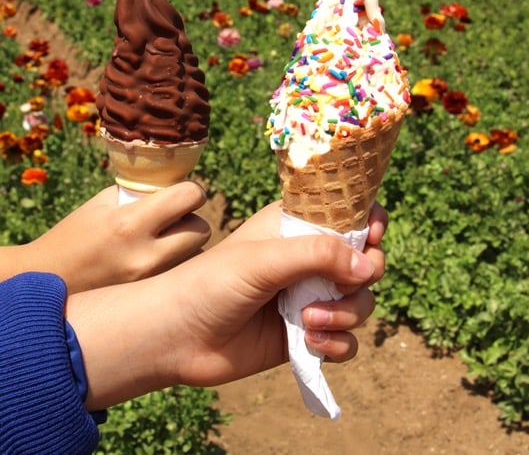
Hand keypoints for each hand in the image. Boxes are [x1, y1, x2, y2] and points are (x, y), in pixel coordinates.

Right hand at [5, 181, 209, 291]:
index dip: (191, 191)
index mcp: (129, 223)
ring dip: (187, 245)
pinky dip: (177, 266)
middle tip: (176, 218)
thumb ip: (142, 194)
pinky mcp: (148, 301)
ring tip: (163, 242)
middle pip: (203, 229)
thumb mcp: (103, 204)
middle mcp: (144, 256)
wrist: (45, 282)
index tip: (182, 193)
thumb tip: (178, 186)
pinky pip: (181, 277)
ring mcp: (148, 283)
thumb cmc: (75, 235)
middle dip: (193, 219)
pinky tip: (156, 263)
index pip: (190, 197)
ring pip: (197, 256)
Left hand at [68, 201, 386, 408]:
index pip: (348, 215)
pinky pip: (346, 340)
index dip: (368, 223)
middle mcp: (307, 259)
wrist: (178, 337)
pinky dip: (337, 344)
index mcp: (296, 226)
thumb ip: (319, 255)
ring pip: (360, 302)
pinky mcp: (305, 335)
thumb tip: (369, 267)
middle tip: (344, 285)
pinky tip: (311, 344)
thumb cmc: (212, 283)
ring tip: (309, 320)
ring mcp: (308, 297)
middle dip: (363, 276)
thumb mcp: (265, 259)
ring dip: (346, 314)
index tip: (372, 236)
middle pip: (365, 262)